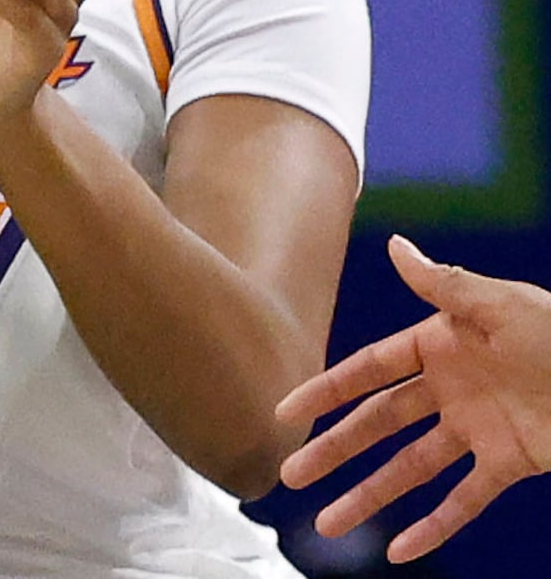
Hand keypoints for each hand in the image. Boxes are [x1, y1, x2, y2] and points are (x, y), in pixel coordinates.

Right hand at [279, 236, 550, 560]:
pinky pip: (465, 500)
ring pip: (410, 469)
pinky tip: (402, 550)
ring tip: (331, 523)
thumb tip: (396, 246)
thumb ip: (444, 286)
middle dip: (333, 450)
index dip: (326, 390)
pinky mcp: (508, 463)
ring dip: (370, 495)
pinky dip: (435, 526)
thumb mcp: (502, 304)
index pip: (368, 370)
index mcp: (441, 344)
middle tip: (292, 475)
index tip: (285, 411)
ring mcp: (476, 429)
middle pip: (377, 425)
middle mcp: (450, 388)